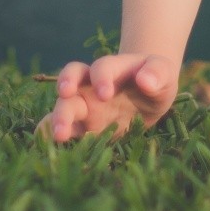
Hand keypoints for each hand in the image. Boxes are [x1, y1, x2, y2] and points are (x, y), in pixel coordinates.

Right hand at [35, 54, 177, 142]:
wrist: (148, 92)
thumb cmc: (154, 78)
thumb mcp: (163, 72)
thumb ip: (157, 73)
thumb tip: (145, 81)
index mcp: (111, 69)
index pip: (101, 67)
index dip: (101, 77)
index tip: (105, 93)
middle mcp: (91, 84)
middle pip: (72, 81)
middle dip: (66, 88)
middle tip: (65, 97)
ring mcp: (85, 105)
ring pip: (64, 105)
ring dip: (58, 117)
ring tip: (59, 134)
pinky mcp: (84, 126)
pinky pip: (65, 127)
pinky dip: (50, 133)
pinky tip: (46, 143)